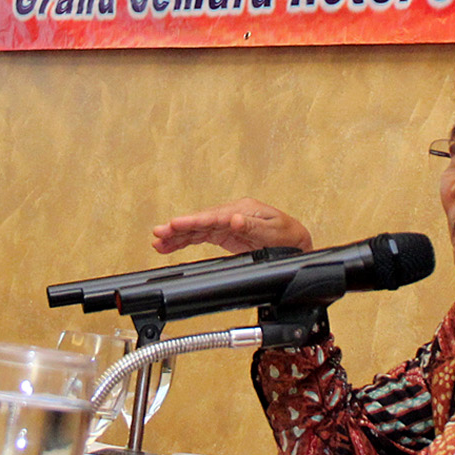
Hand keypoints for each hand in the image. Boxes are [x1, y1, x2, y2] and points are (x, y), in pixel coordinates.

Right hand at [151, 198, 313, 254]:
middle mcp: (232, 214)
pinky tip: (171, 245)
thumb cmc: (288, 237)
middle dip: (178, 227)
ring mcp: (227, 223)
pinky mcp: (225, 234)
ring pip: (197, 229)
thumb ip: (252, 226)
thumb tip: (233, 219)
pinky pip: (201, 236)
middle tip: (158, 233)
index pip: (212, 216)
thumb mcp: (273, 232)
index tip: (175, 224)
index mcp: (242, 209)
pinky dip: (185, 240)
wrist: (297, 244)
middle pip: (200, 221)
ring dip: (177, 235)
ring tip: (157, 242)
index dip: (192, 221)